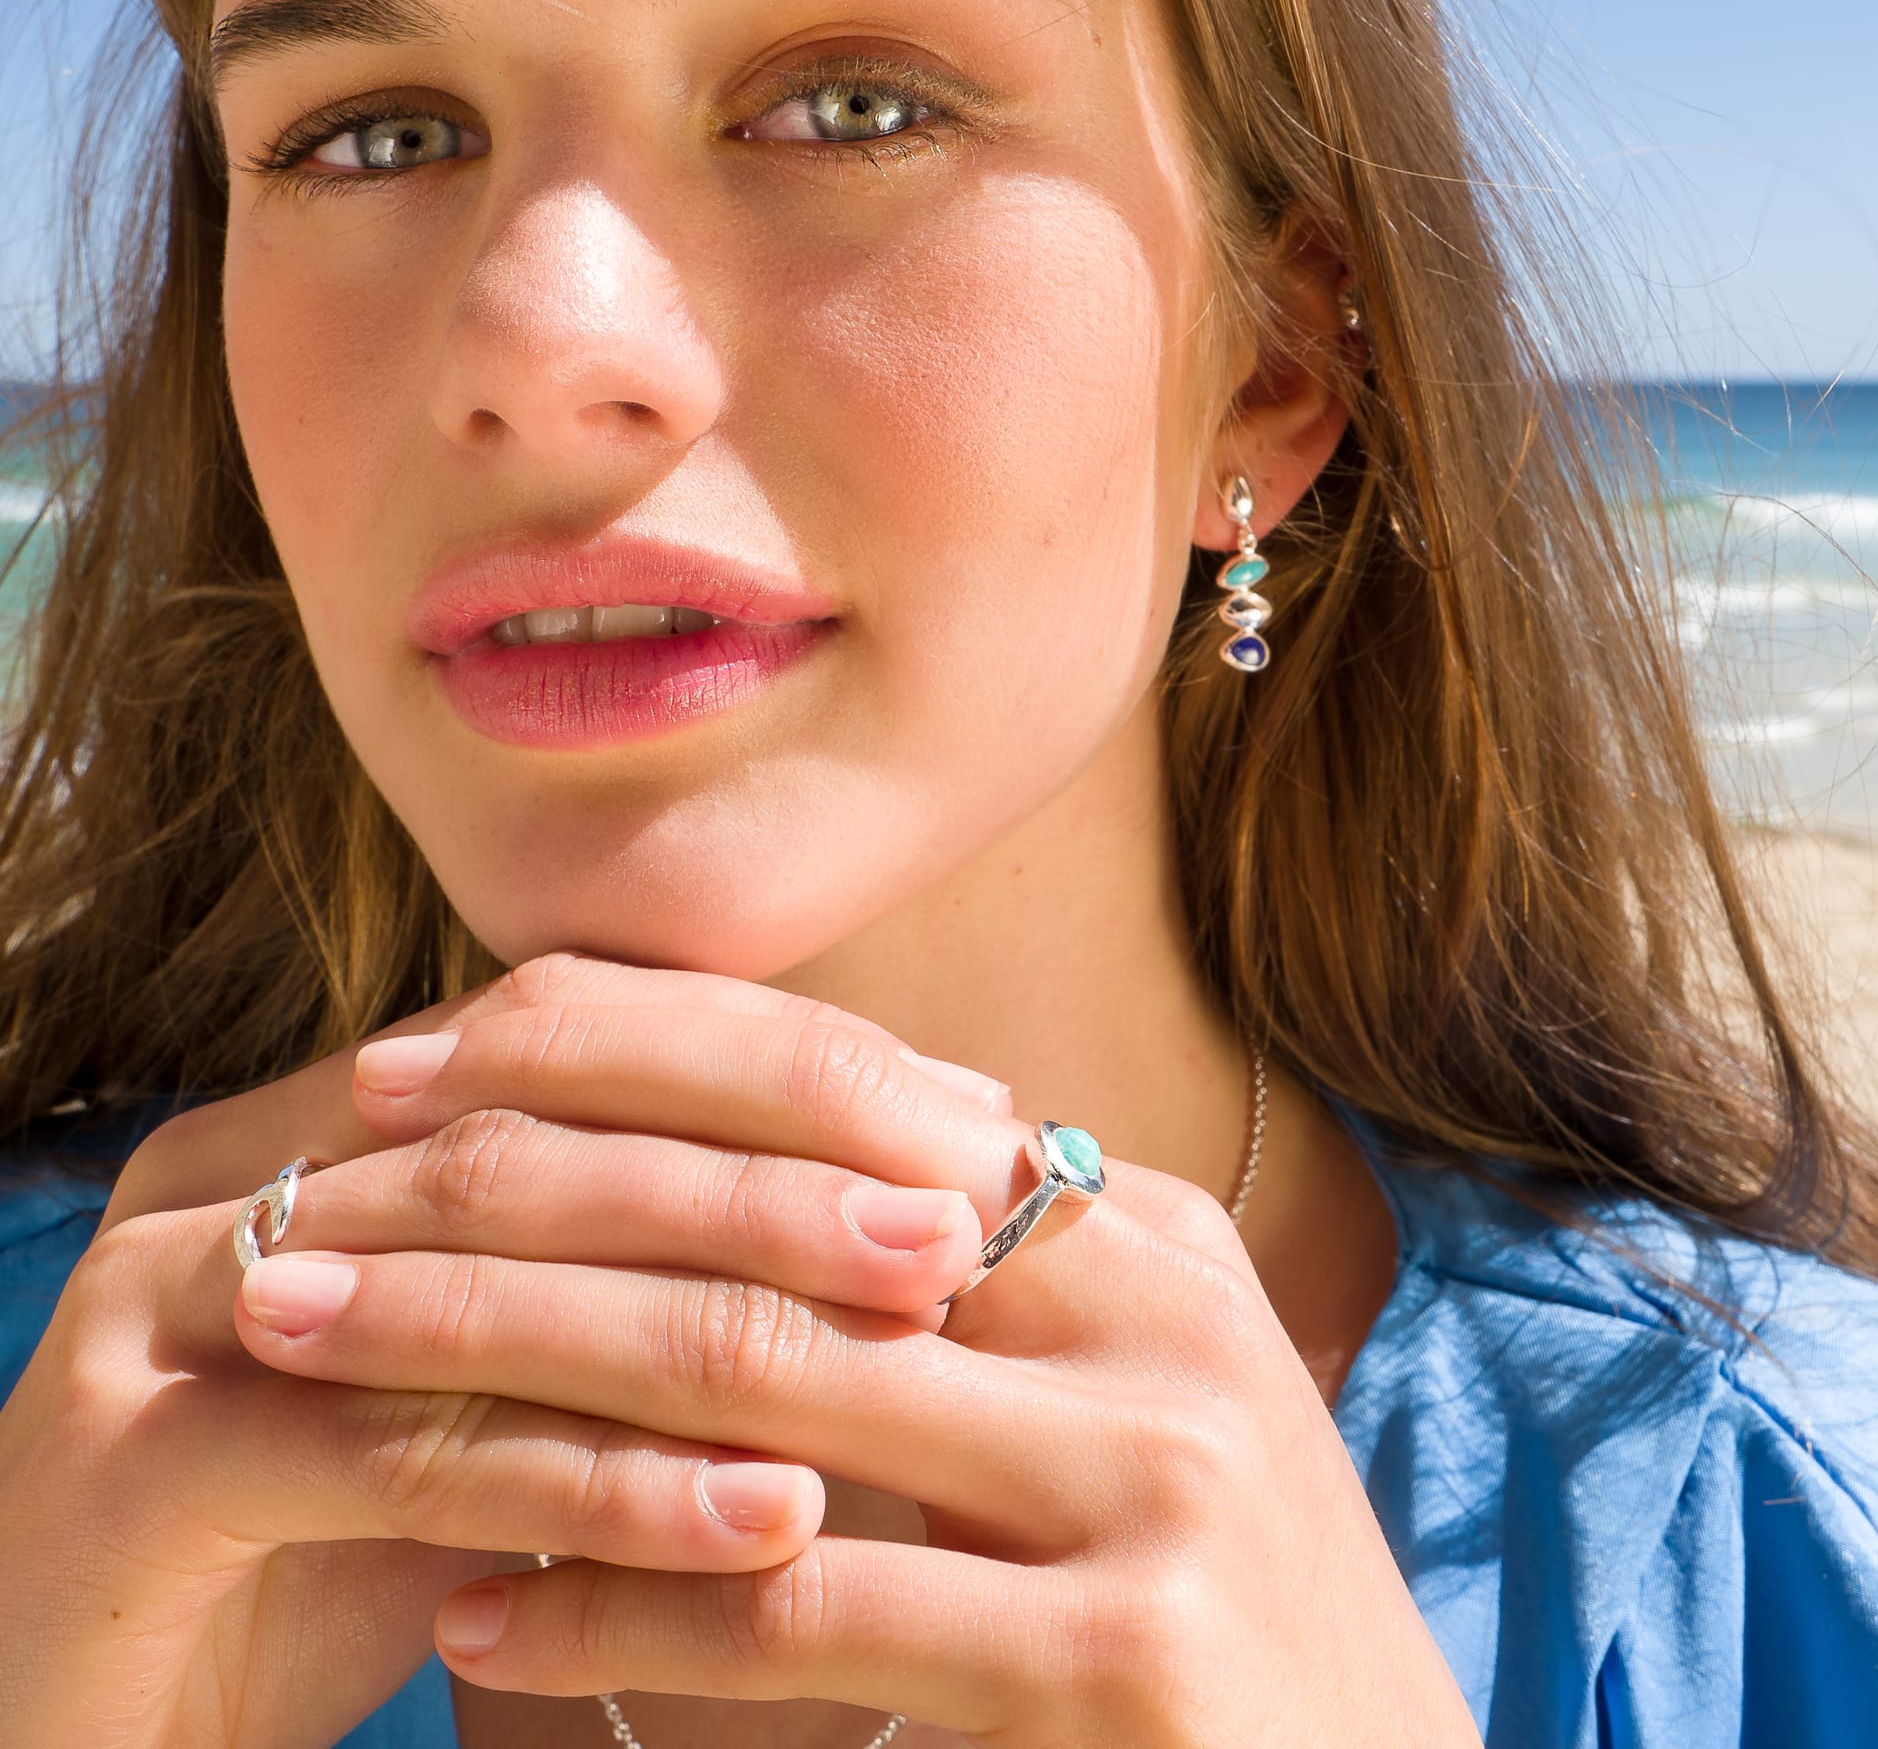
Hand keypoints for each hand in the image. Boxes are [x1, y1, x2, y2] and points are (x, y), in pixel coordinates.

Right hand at [0, 964, 991, 1748]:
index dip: (778, 1060)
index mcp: (335, 1119)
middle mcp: (239, 1170)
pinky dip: (602, 1488)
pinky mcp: (132, 1467)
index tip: (961, 1120)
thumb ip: (645, 1285)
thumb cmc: (334, 1544)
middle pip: (550, 1130)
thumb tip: (900, 1221)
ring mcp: (167, 1305)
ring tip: (905, 1339)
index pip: (581, 1026)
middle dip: (772, 1169)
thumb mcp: (507, 1380)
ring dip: (720, 1312)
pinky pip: (410, 1458)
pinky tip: (763, 1518)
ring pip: (491, 1275)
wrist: (85, 1718)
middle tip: (956, 1218)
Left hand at [240, 952, 1479, 1746]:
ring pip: (758, 1392)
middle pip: (771, 1221)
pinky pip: (796, 1611)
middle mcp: (1153, 1321)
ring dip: (503, 1380)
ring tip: (326, 1369)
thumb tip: (741, 1168)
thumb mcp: (1118, 1397)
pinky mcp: (1125, 1666)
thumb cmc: (1215, 1612)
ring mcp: (1154, 1485)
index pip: (840, 1087)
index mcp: (1140, 1234)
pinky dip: (610, 1597)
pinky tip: (470, 1602)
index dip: (617, 1057)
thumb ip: (964, 1286)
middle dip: (511, 1207)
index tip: (420, 1070)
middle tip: (311, 1222)